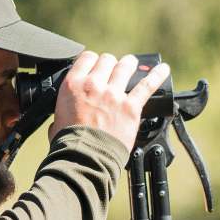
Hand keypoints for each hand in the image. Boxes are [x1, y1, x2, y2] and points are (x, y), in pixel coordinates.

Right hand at [50, 51, 169, 151]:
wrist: (84, 160)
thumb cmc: (68, 146)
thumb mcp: (56, 124)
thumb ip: (62, 114)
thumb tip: (61, 120)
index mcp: (73, 86)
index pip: (87, 58)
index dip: (92, 62)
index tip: (95, 67)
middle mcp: (94, 85)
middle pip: (107, 60)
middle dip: (110, 65)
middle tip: (112, 71)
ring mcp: (113, 95)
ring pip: (125, 66)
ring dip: (128, 65)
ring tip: (131, 65)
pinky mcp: (130, 107)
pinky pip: (147, 85)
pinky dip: (157, 75)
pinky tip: (163, 69)